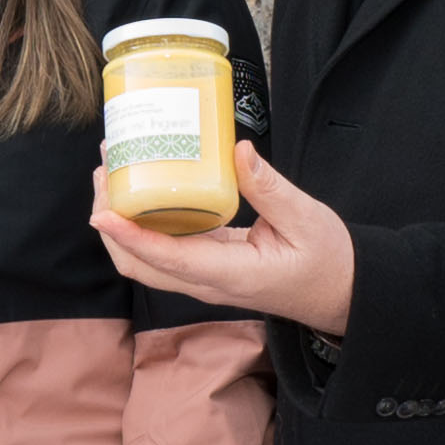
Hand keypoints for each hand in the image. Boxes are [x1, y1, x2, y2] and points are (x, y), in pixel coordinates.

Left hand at [86, 140, 356, 335]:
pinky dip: (142, 222)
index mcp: (230, 274)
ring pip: (145, 261)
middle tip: (106, 170)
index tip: (103, 213)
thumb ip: (269, 189)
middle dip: (111, 225)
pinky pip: (163, 250)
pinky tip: (142, 187)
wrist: (341, 292)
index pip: (167, 260)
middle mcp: (207, 282)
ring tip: (113, 172)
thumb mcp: (307, 218)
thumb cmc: (328, 260)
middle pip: (139, 265)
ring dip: (121, 223)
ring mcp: (203, 278)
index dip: (130, 237)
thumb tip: (237, 151)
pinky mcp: (206, 266)